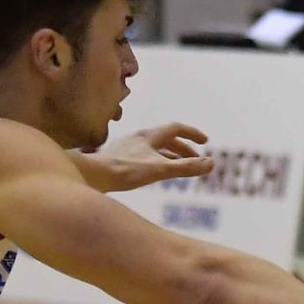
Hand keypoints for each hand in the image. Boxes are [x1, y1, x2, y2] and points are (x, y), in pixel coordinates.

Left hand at [91, 123, 215, 192]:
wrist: (92, 175)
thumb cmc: (124, 171)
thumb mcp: (159, 169)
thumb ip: (186, 167)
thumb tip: (211, 164)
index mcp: (149, 136)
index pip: (176, 129)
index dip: (193, 134)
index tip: (205, 142)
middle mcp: (138, 138)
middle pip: (166, 139)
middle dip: (184, 148)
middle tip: (196, 158)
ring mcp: (128, 148)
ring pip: (154, 149)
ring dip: (170, 156)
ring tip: (179, 168)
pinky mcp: (119, 159)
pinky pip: (143, 158)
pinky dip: (155, 163)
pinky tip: (153, 174)